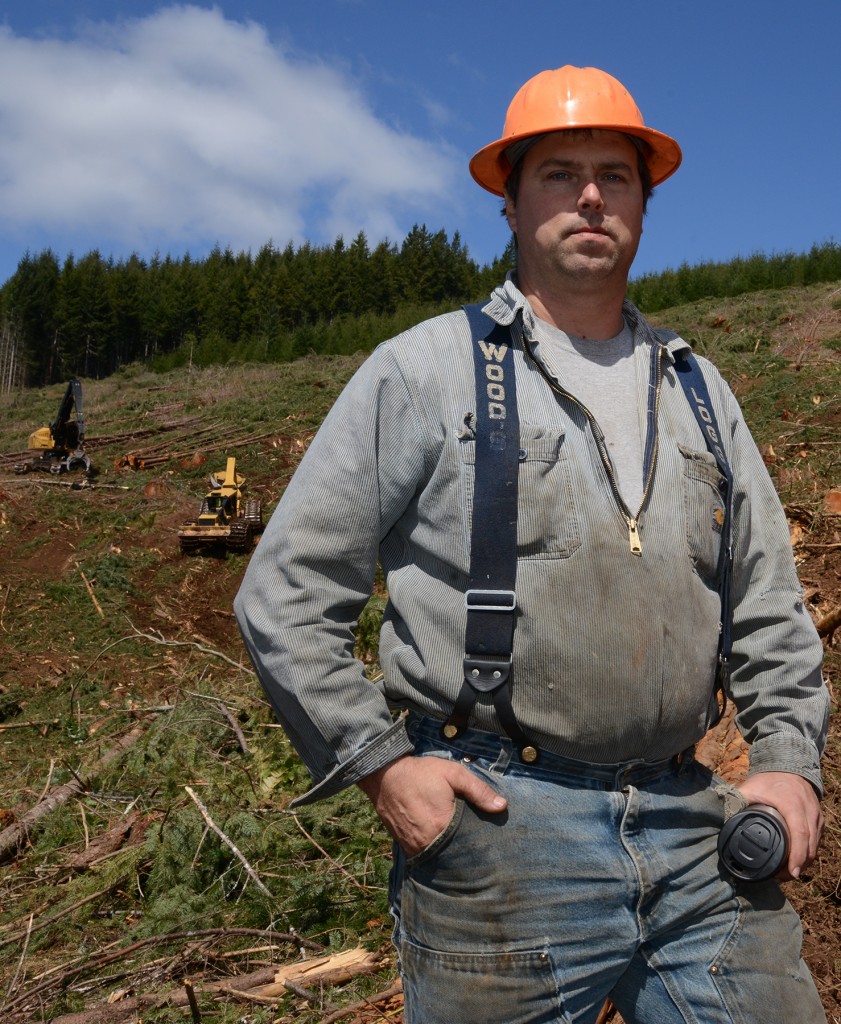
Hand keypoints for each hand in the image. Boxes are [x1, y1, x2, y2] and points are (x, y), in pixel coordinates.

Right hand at [358, 754, 507, 856]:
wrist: (384, 774)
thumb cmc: (420, 773)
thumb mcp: (453, 774)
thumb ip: (478, 790)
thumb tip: (502, 806)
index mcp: (442, 827)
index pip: (469, 847)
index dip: (480, 847)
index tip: (490, 847)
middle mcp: (427, 843)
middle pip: (454, 856)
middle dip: (465, 854)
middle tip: (478, 851)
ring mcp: (413, 846)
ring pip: (438, 858)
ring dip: (449, 854)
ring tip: (461, 849)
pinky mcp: (404, 845)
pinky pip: (423, 855)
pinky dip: (433, 851)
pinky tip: (441, 844)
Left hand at [737, 771, 823, 879]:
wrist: (789, 765)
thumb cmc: (769, 779)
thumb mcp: (752, 787)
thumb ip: (737, 799)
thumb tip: (720, 815)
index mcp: (793, 804)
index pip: (800, 834)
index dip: (797, 855)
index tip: (791, 872)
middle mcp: (809, 811)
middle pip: (810, 845)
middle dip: (800, 865)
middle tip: (784, 877)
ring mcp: (817, 816)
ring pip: (816, 845)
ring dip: (805, 861)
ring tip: (788, 873)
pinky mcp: (819, 819)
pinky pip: (818, 840)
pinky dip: (809, 852)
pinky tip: (798, 861)